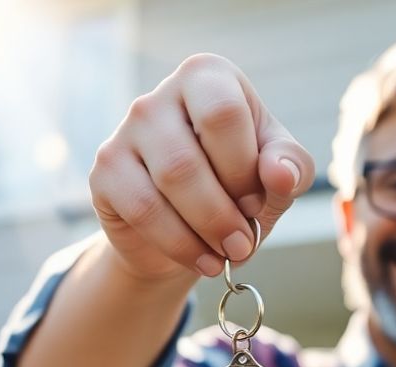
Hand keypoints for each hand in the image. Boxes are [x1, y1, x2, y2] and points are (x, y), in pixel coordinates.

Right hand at [89, 53, 315, 280]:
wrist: (190, 229)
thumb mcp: (275, 175)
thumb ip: (290, 167)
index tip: (257, 203)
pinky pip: (142, 210)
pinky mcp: (105, 170)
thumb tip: (280, 175)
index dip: (244, 168)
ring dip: (204, 232)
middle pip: (190, 157)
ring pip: (166, 185)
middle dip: (224, 212)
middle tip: (243, 243)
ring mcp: (126, 131)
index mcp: (207, 77)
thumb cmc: (237, 187)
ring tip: (226, 254)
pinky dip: (179, 244)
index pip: (223, 113)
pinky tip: (201, 259)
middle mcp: (159, 96)